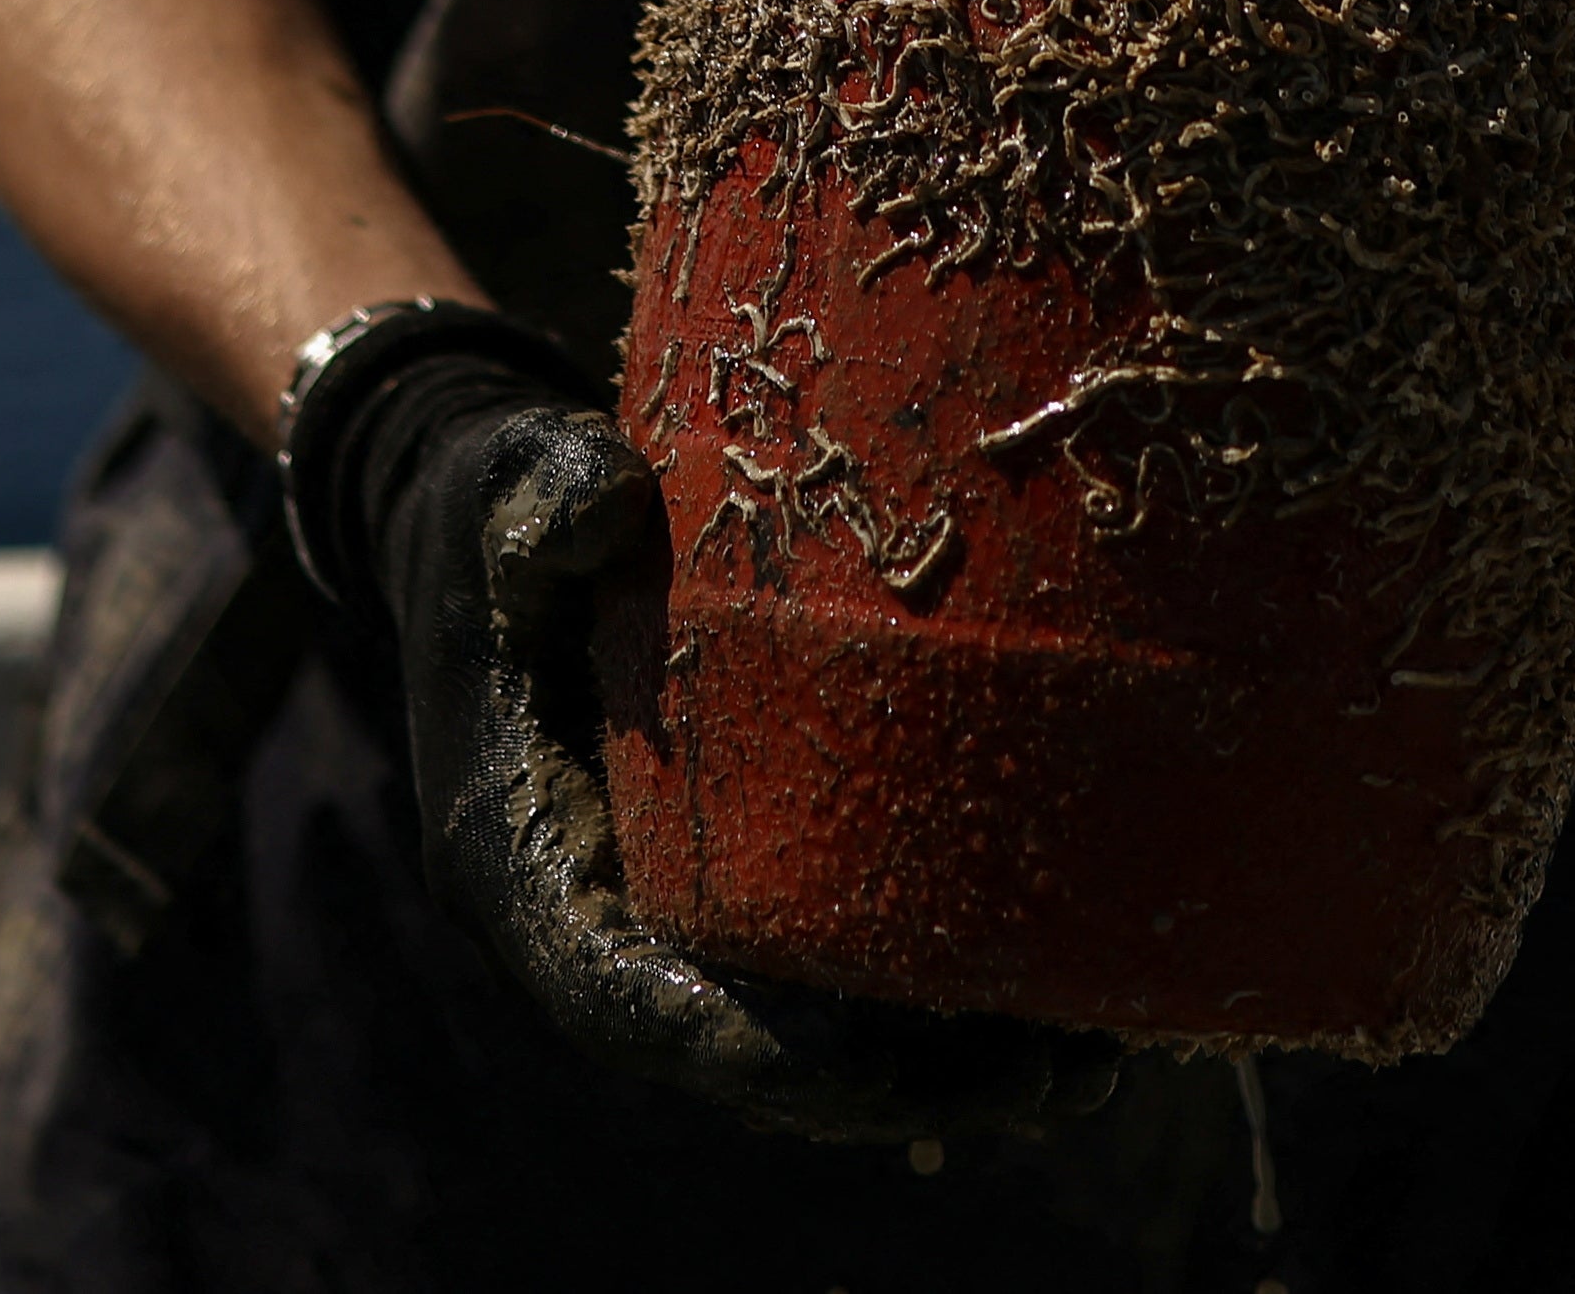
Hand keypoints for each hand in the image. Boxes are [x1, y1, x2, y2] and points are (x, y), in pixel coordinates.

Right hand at [308, 333, 1116, 1147]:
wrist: (485, 514)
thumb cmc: (495, 502)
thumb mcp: (502, 487)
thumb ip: (543, 498)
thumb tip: (600, 497)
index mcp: (519, 855)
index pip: (631, 1004)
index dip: (753, 1055)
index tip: (880, 1078)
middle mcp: (590, 914)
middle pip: (743, 1054)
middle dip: (890, 1087)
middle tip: (1047, 1078)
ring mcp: (659, 906)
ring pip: (801, 1035)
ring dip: (936, 1067)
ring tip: (1088, 1064)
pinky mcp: (727, 873)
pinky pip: (827, 967)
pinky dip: (930, 992)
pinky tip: (1062, 994)